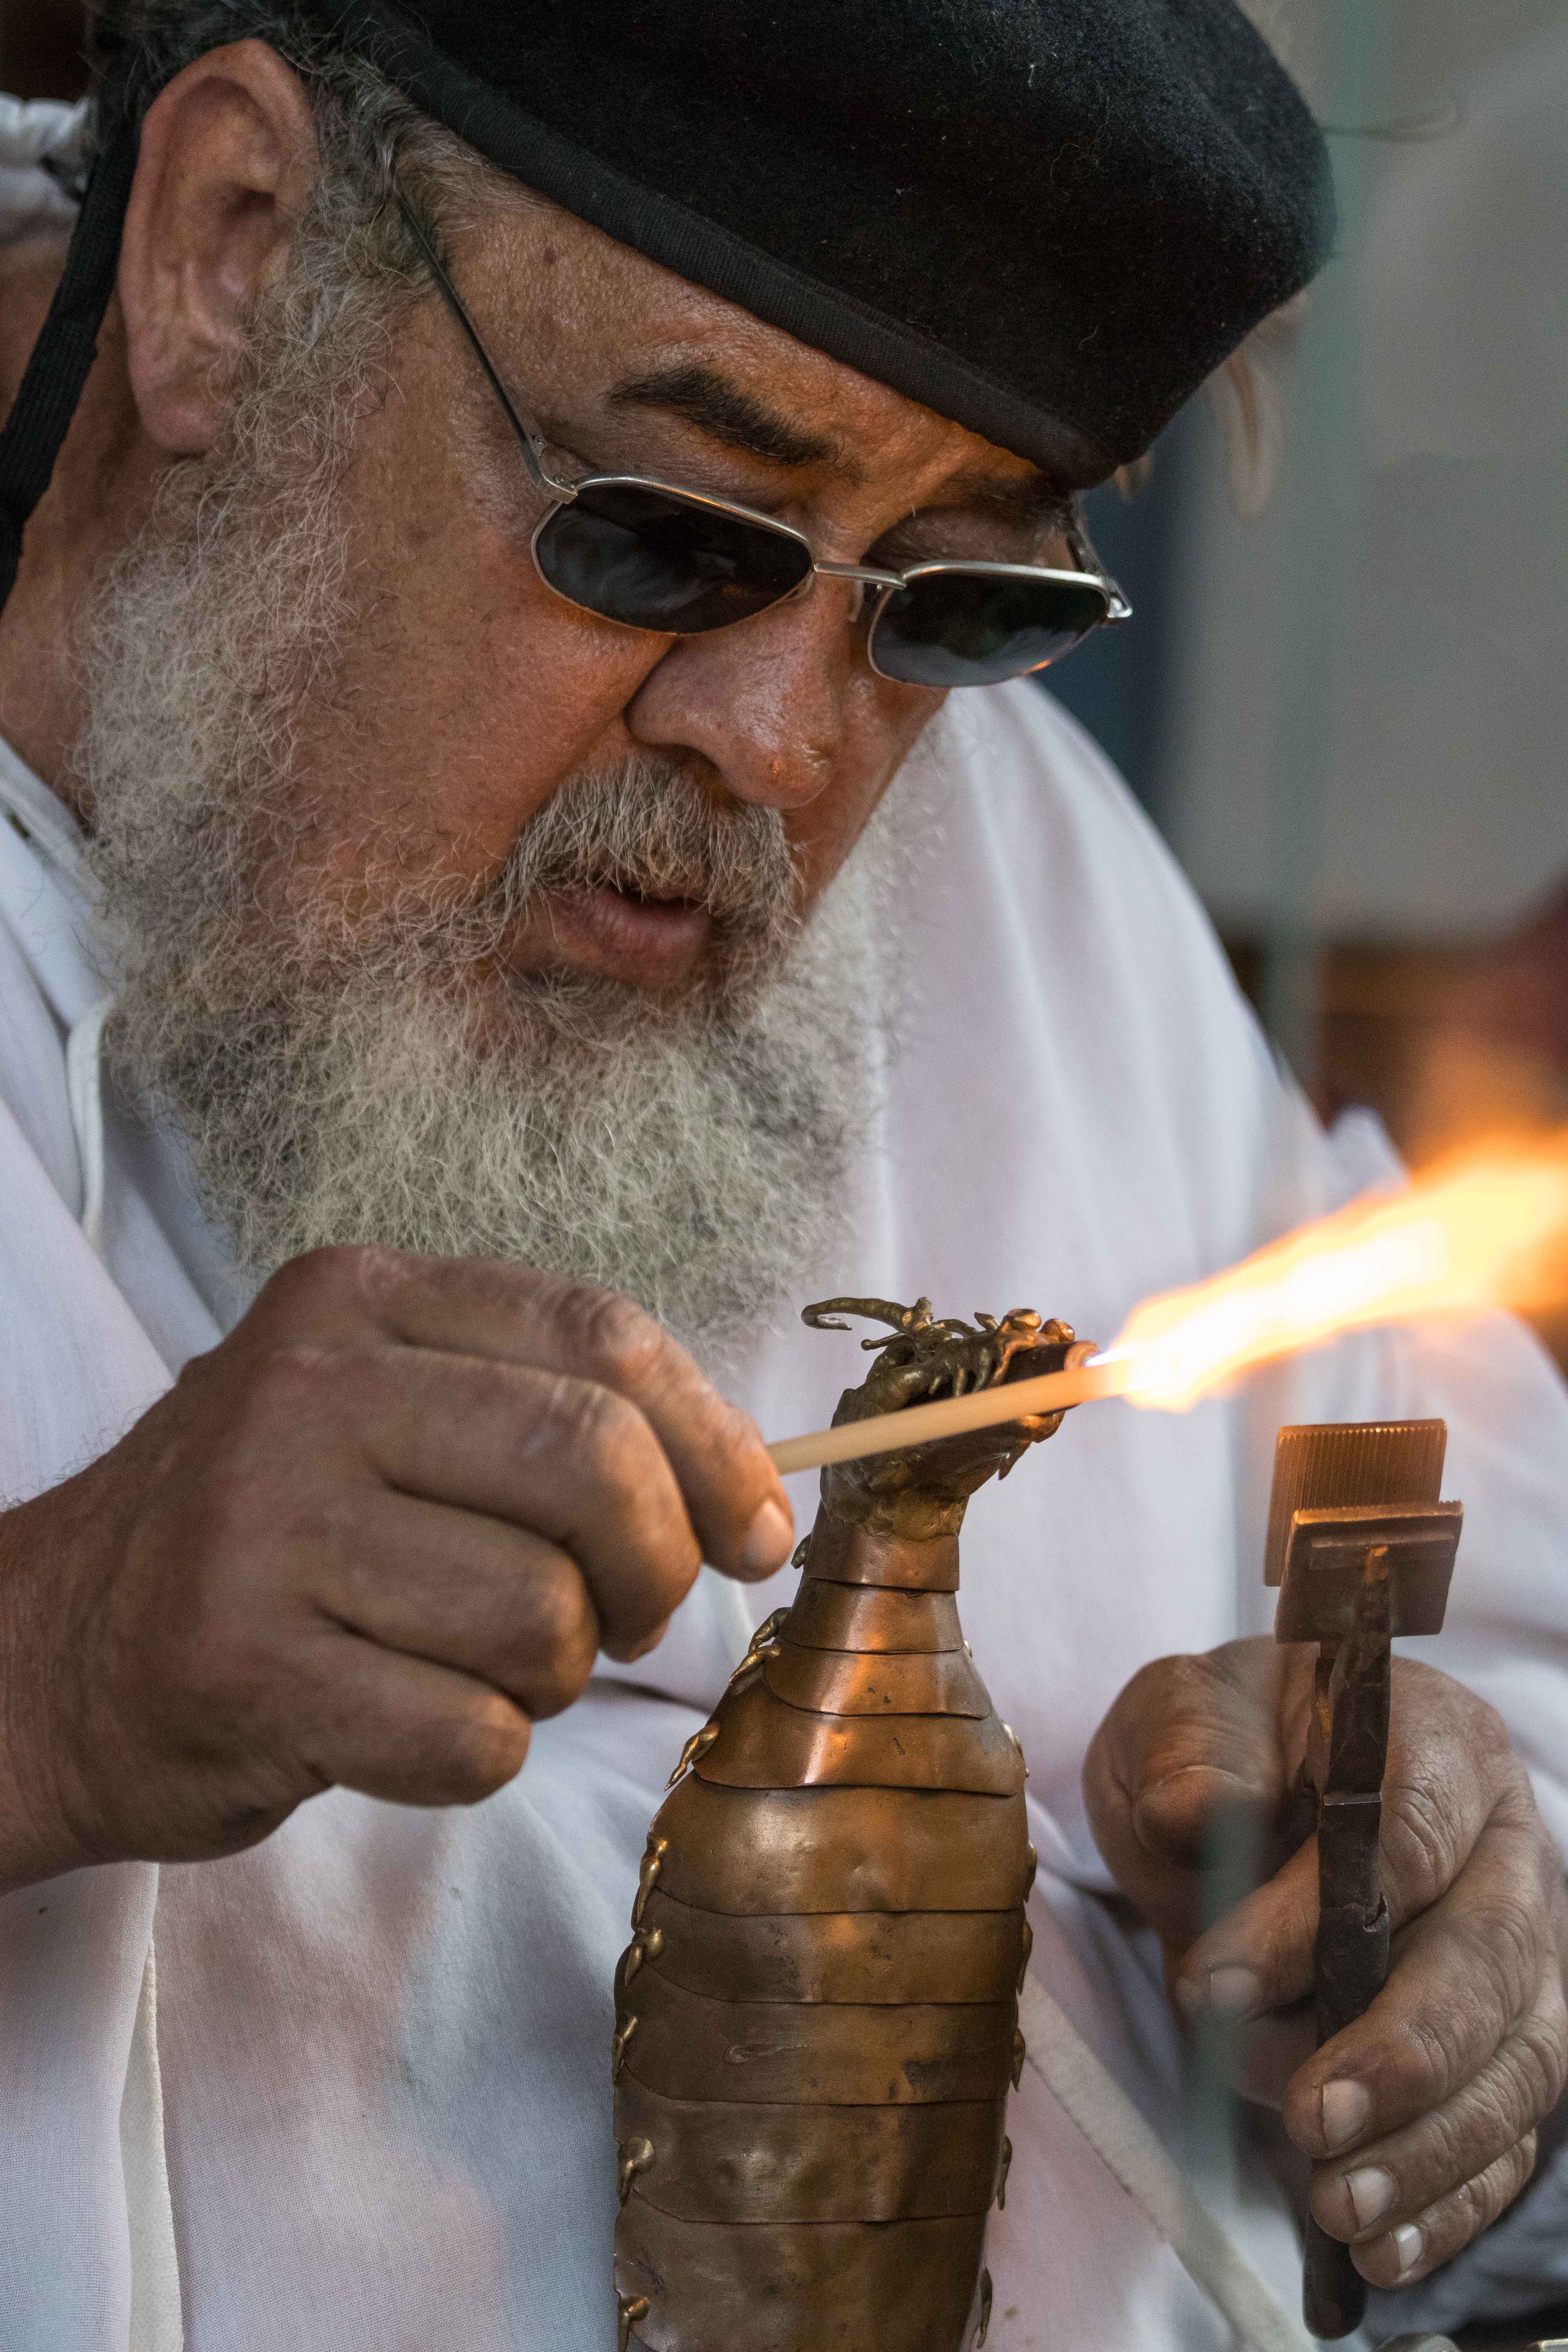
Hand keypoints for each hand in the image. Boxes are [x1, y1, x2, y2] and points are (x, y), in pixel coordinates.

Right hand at [0, 1247, 793, 1891]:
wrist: (56, 1650)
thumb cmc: (275, 1538)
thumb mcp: (389, 1414)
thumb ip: (551, 1419)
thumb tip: (756, 1505)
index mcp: (360, 1298)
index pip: (604, 1339)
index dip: (717, 1444)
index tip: (756, 1531)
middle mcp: (307, 1389)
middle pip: (592, 1465)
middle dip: (654, 1565)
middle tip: (628, 1616)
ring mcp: (265, 1528)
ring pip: (541, 1617)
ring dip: (551, 1675)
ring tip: (473, 1666)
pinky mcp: (245, 1667)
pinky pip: (472, 1737)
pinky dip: (478, 1754)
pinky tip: (402, 1722)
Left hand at [1083, 1638, 1567, 2287]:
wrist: (1243, 1787)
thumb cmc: (1224, 1742)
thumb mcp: (1183, 1714)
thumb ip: (1190, 1752)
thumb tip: (1193, 1814)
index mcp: (1443, 1742)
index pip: (1409, 1836)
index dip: (1318, 1919)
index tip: (1218, 1982)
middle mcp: (1508, 1852)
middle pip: (1487, 1963)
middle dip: (1402, 2053)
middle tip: (1311, 2116)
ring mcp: (1524, 1958)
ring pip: (1514, 2066)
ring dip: (1427, 2148)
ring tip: (1335, 2201)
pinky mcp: (1505, 2047)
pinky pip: (1502, 2136)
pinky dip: (1444, 2199)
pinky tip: (1377, 2246)